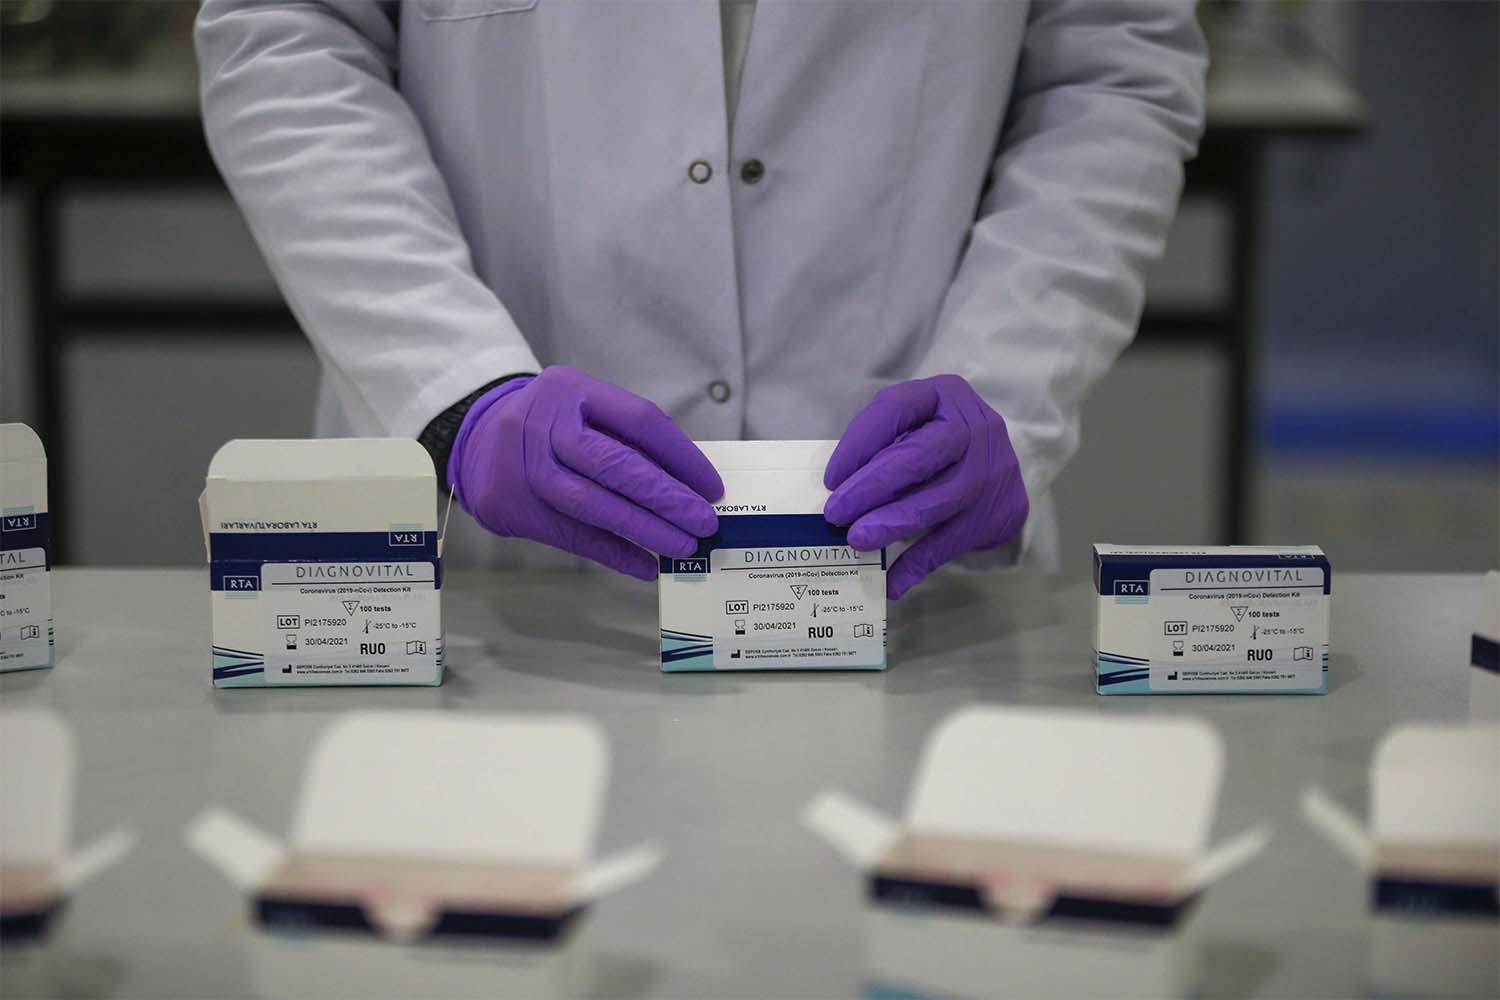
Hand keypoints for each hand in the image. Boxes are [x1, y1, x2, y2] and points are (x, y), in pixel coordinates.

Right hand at [449, 367, 722, 579]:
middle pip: (615, 464)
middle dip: (666, 498)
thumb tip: (689, 484)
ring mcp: (525, 467)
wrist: (476, 438)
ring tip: (683, 546)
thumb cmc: (551, 424)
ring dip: (645, 529)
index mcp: (572, 391)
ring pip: (593, 504)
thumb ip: (626, 436)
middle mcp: (544, 425)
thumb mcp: (582, 407)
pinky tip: (645, 565)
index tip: (711, 486)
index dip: (681, 456)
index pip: (639, 420)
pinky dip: (614, 553)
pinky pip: (573, 536)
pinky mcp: (512, 506)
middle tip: (704, 522)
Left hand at [824, 375, 1027, 598]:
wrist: (1001, 467)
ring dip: (892, 523)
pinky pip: (952, 542)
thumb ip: (884, 444)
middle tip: (836, 513)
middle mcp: (974, 427)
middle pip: (920, 456)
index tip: (831, 479)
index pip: (896, 408)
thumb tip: (838, 489)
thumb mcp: (916, 424)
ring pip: (938, 500)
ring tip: (856, 539)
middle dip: (872, 486)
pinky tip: (891, 581)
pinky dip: (917, 563)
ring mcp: (991, 470)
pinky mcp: (999, 511)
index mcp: (944, 395)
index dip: (859, 443)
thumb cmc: (939, 442)